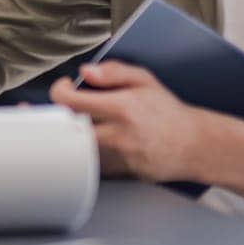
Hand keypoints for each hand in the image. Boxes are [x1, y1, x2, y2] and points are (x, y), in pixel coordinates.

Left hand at [47, 61, 210, 181]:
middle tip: (51, 108)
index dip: (59, 91)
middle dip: (54, 116)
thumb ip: (114, 71)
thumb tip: (86, 71)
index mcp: (121, 108)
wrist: (192, 146)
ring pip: (75, 147)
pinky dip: (81, 152)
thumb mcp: (145, 80)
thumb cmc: (167, 112)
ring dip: (67, 134)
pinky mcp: (117, 173)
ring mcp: (116, 157)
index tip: (65, 87)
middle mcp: (117, 134)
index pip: (72, 101)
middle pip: (67, 128)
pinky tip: (84, 143)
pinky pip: (89, 163)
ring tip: (68, 124)